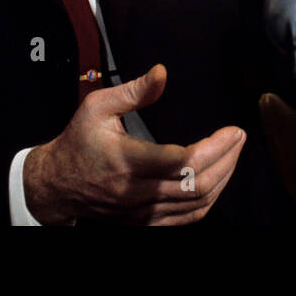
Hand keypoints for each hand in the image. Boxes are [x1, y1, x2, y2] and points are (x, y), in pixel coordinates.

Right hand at [23, 64, 245, 224]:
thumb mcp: (97, 107)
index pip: (183, 161)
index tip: (232, 130)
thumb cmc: (78, 142)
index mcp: (127, 161)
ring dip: (223, 179)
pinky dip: (209, 200)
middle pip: (197, 184)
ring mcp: (142, 212)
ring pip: (196, 204)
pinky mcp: (145, 222)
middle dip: (227, 160)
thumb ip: (133, 90)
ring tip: (233, 154)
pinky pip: (186, 218)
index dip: (215, 147)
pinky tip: (218, 179)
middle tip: (239, 138)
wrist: (56, 185)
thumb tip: (162, 73)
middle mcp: (137, 192)